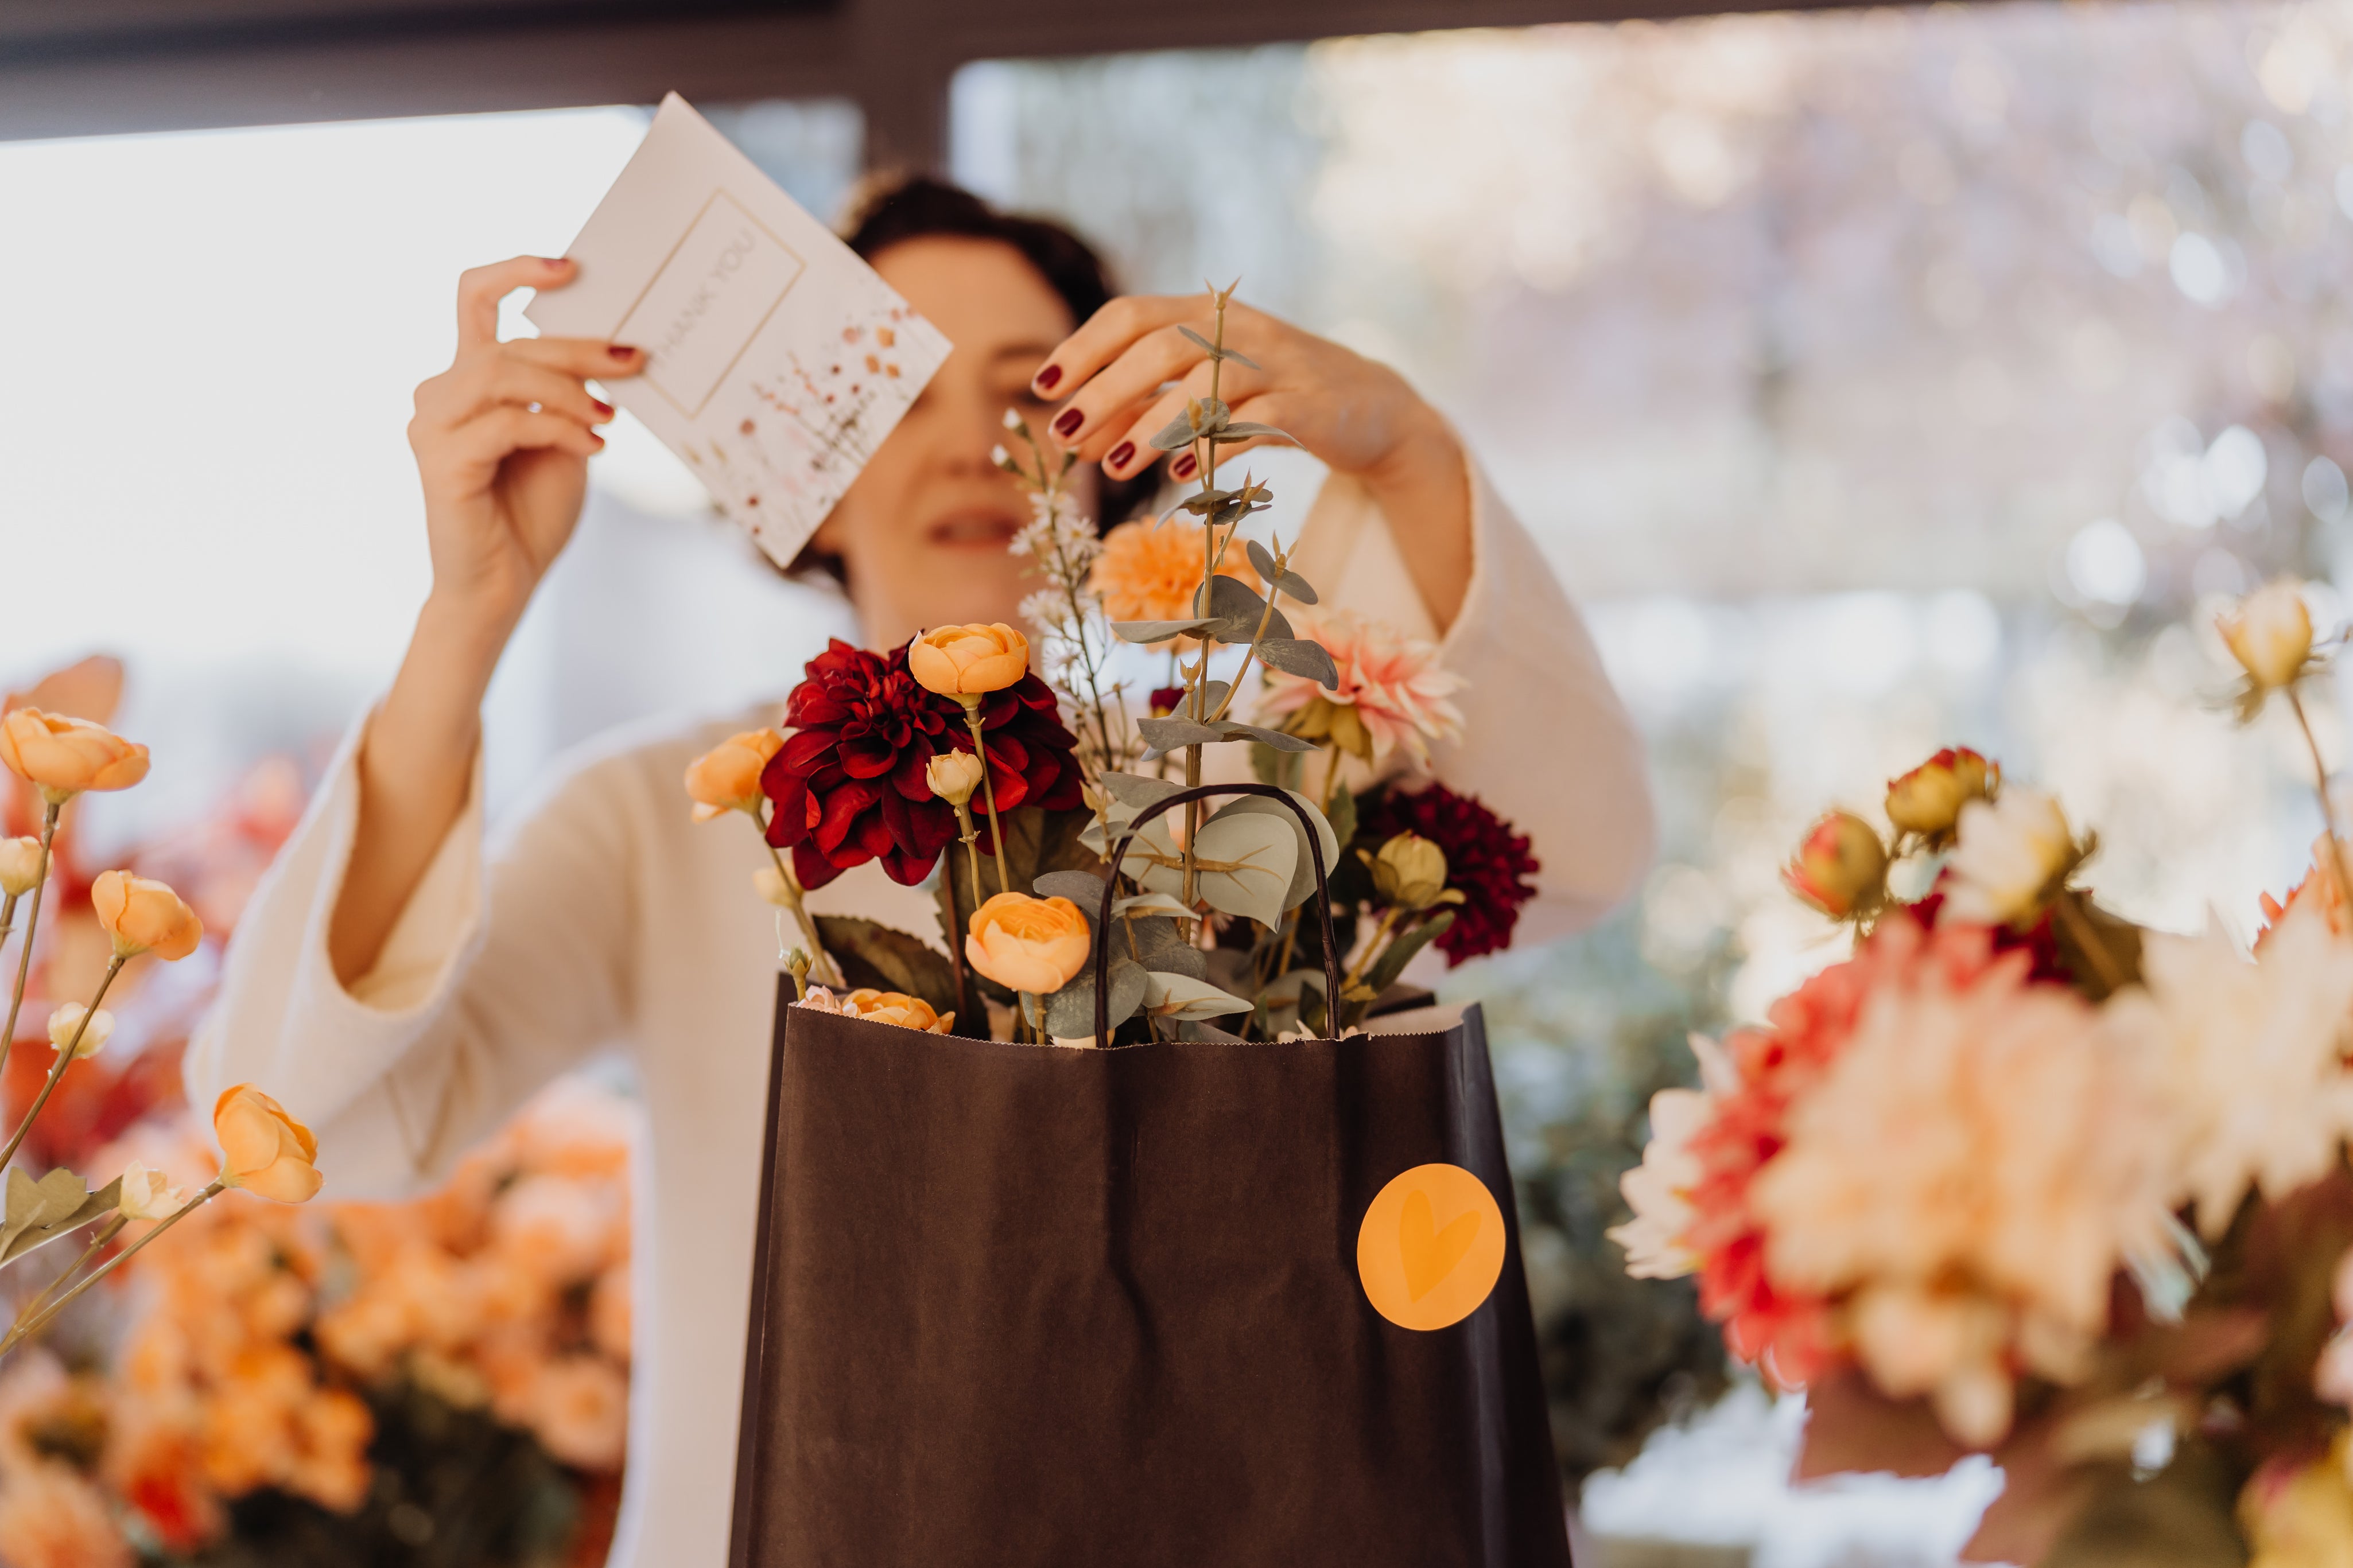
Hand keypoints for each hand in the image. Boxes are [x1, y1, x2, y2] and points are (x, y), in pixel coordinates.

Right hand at [405, 256, 641, 636]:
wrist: (506, 582)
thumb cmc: (533, 511)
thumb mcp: (567, 438)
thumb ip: (571, 394)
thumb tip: (611, 351)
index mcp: (468, 378)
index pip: (475, 298)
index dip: (516, 271)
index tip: (571, 267)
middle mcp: (440, 392)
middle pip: (510, 343)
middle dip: (579, 348)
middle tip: (633, 360)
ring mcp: (432, 425)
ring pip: (502, 374)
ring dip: (567, 390)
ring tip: (609, 417)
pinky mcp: (440, 460)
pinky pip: (507, 423)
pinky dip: (558, 428)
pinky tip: (594, 447)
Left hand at [1031, 293, 1457, 492]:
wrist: (1371, 411)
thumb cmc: (1272, 399)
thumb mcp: (1202, 396)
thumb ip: (1141, 410)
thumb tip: (1076, 438)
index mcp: (1206, 314)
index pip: (1131, 315)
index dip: (1084, 347)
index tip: (1042, 385)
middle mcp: (1239, 328)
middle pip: (1161, 346)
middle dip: (1106, 390)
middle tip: (1065, 432)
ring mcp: (1278, 364)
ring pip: (1208, 380)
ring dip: (1154, 423)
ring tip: (1115, 465)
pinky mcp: (1311, 406)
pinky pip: (1258, 421)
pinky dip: (1217, 445)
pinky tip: (1183, 474)